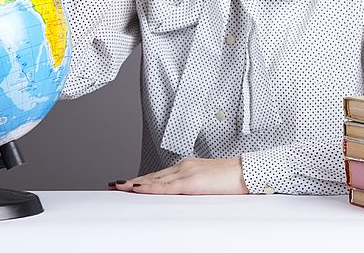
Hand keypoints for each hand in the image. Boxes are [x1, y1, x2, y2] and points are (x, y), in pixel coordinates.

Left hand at [109, 156, 248, 194]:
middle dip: (133, 181)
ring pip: (154, 180)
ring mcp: (186, 172)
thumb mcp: (210, 182)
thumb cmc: (234, 179)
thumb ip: (196, 187)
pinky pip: (165, 187)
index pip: (160, 174)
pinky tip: (137, 189)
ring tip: (119, 187)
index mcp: (189, 167)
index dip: (143, 179)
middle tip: (116, 184)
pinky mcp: (191, 182)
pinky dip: (149, 188)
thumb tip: (187, 196)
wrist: (248, 172)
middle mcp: (184, 167)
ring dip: (135, 183)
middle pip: (153, 176)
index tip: (129, 182)